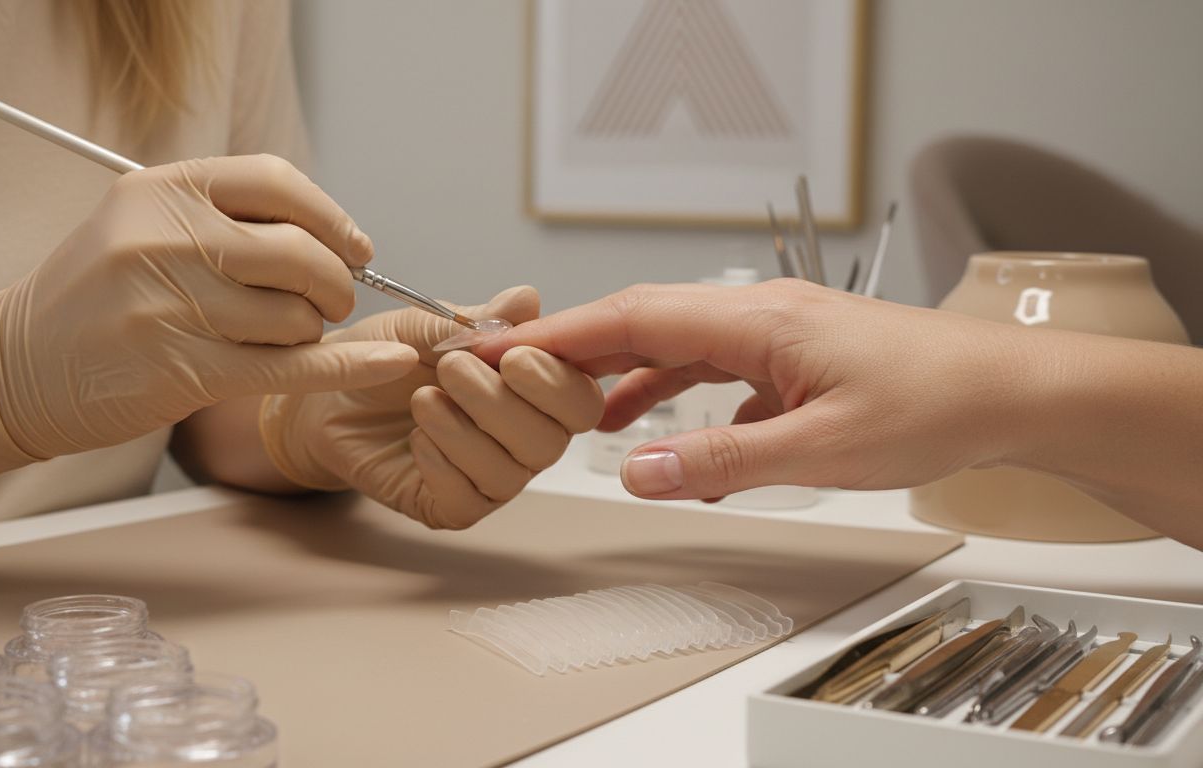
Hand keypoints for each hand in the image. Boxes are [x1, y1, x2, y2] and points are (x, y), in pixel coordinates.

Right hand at [0, 155, 415, 507]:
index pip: (277, 182)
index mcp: (161, 191)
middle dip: (335, 281)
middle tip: (331, 301)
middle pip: (300, 251)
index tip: (355, 247)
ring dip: (309, 332)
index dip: (331, 216)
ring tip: (281, 337)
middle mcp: (166, 240)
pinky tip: (388, 364)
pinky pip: (290, 367)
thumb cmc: (96, 297)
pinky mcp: (183, 370)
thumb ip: (224, 217)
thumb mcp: (142, 225)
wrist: (14, 366)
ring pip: (295, 316)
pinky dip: (348, 367)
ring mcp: (172, 306)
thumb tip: (330, 235)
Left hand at [260, 286, 604, 528]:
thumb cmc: (381, 359)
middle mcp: (523, 437)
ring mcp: (492, 477)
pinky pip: (469, 499)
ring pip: (510, 471)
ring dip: (464, 430)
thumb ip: (475, 320)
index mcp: (532, 389)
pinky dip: (443, 463)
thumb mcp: (423, 325)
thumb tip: (525, 299)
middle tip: (451, 369)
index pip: (579, 397)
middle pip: (552, 439)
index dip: (553, 379)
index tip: (509, 355)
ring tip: (422, 398)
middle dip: (501, 402)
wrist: (325, 398)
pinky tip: (417, 438)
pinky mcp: (455, 508)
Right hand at [475, 280, 1039, 500]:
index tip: (491, 345)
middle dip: (572, 347)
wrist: (1011, 392)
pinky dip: (682, 401)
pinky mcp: (797, 361)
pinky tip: (679, 444)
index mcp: (756, 321)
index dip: (554, 333)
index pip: (631, 319)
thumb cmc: (934, 405)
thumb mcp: (823, 448)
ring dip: (624, 376)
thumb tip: (637, 471)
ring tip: (574, 410)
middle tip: (507, 369)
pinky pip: (719, 374)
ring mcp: (778, 335)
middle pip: (643, 321)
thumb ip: (725, 459)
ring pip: (678, 346)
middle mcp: (758, 316)